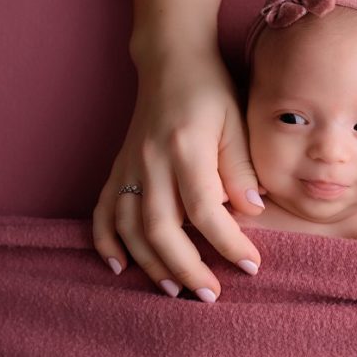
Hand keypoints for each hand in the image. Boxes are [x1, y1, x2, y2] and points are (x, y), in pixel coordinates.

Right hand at [92, 49, 263, 301]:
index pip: (206, 210)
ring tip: (174, 291)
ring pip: (129, 227)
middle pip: (161, 229)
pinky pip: (104, 210)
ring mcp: (129, 166)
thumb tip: (253, 211)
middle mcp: (150, 162)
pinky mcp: (118, 168)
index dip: (228, 243)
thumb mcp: (237, 121)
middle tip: (211, 296)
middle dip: (186, 268)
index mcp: (185, 149)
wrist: (170, 61)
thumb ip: (241, 167)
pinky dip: (105, 241)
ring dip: (150, 264)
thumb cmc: (211, 91)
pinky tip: (118, 266)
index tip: (251, 266)